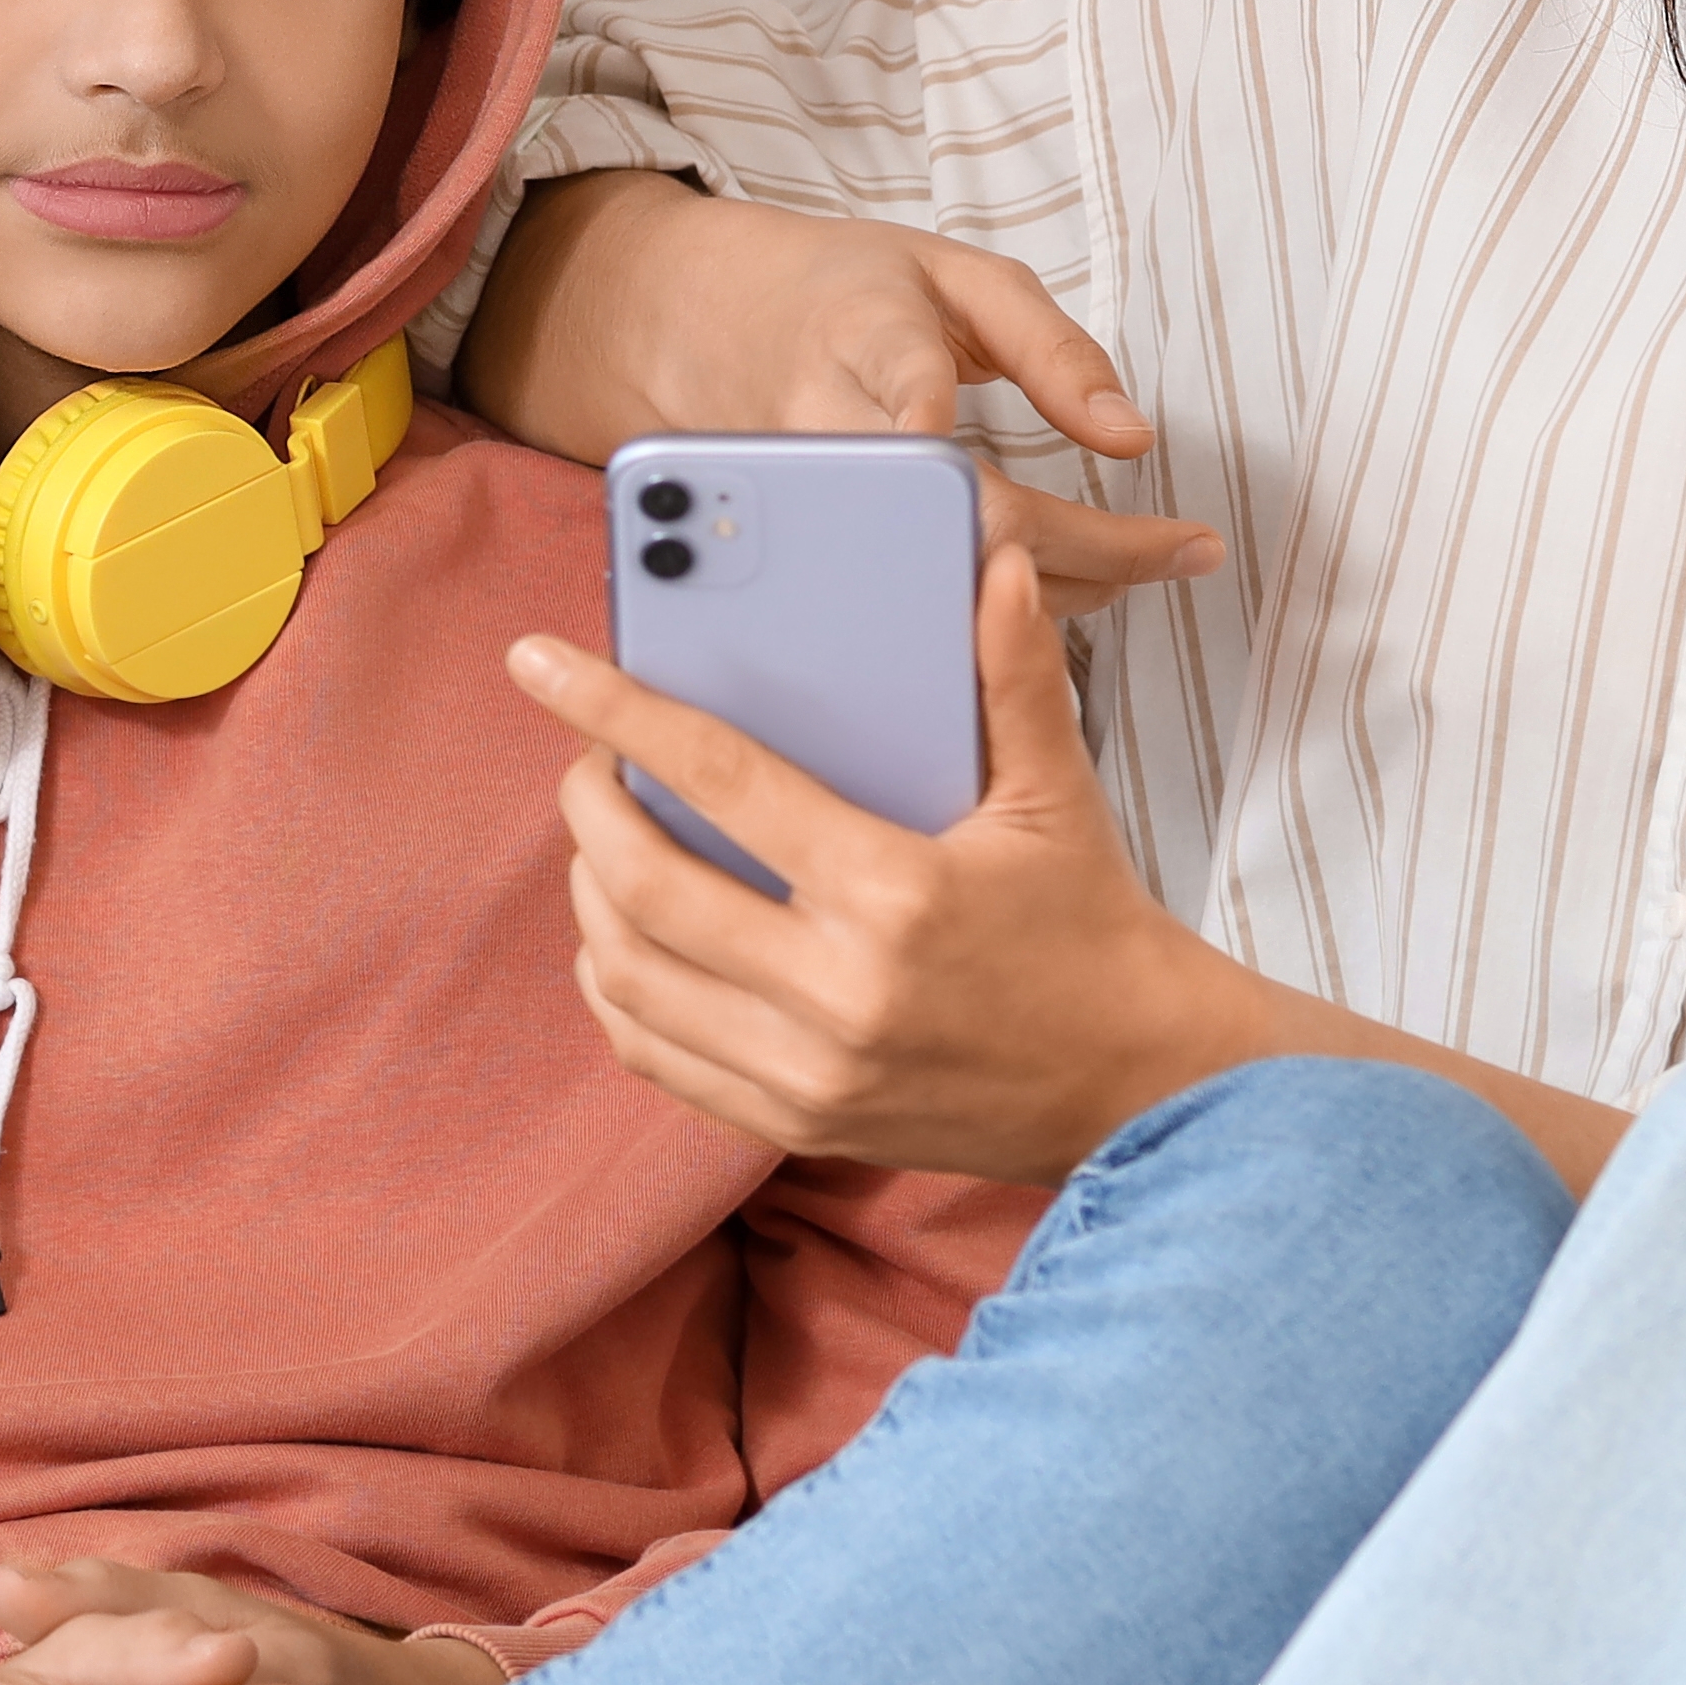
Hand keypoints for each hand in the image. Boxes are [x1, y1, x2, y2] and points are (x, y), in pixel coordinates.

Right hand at [457, 171, 1219, 620]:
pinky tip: (1052, 594)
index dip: (979, 447)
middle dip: (1085, 553)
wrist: (705, 321)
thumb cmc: (849, 294)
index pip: (920, 397)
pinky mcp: (803, 547)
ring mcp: (810, 501)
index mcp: (865, 337)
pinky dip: (992, 606)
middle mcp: (829, 428)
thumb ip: (1050, 346)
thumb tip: (1131, 437)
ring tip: (1133, 567)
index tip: (1103, 467)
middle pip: (956, 516)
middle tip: (1181, 553)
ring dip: (1052, 590)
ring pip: (938, 576)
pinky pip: (909, 596)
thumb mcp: (956, 275)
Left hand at [514, 532, 1248, 1182]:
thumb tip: (1000, 561)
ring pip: (629, 977)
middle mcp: (837, 990)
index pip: (720, 778)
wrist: (1140, 1086)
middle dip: (587, 807)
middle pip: (645, 884)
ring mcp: (809, 1071)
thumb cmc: (1094, 932)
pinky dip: (617, 990)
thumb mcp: (1058, 797)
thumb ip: (1016, 677)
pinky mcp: (798, 1123)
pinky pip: (656, 1057)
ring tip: (603, 843)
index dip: (618, 711)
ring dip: (590, 898)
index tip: (545, 664)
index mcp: (894, 892)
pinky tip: (624, 939)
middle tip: (585, 760)